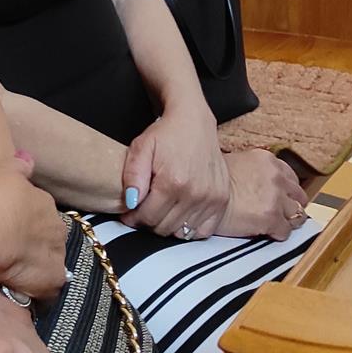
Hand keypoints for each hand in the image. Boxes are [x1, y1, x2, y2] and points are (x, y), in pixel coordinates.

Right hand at [0, 154, 67, 297]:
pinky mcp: (52, 281)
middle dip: (36, 243)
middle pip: (49, 237)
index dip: (25, 220)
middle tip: (11, 249)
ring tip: (14, 272)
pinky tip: (19, 289)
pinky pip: (47, 288)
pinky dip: (37, 289)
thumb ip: (19, 166)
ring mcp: (56, 255)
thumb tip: (28, 159)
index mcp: (45, 203)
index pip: (40, 212)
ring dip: (37, 266)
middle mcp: (56, 228)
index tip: (10, 226)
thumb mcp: (2, 171)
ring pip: (50, 262)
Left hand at [120, 104, 231, 238]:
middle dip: (149, 222)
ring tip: (161, 209)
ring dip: (168, 225)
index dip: (134, 218)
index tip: (129, 213)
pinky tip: (180, 213)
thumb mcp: (141, 147)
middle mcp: (195, 194)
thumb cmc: (165, 133)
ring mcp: (211, 198)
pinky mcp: (222, 200)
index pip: (148, 217)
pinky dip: (190, 228)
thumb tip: (131, 203)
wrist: (194, 120)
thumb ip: (132, 176)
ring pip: (182, 232)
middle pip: (164, 228)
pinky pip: (203, 231)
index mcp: (173, 182)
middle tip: (144, 209)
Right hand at [214, 149, 308, 240]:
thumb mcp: (234, 164)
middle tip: (282, 213)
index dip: (287, 190)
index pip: (291, 177)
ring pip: (298, 215)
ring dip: (288, 221)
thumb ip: (253, 172)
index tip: (282, 198)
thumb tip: (257, 183)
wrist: (200, 198)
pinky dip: (278, 234)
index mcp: (267, 160)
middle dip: (292, 206)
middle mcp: (275, 177)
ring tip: (276, 225)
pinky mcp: (271, 218)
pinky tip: (266, 233)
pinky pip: (285, 231)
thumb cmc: (209, 183)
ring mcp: (275, 197)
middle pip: (299, 195)